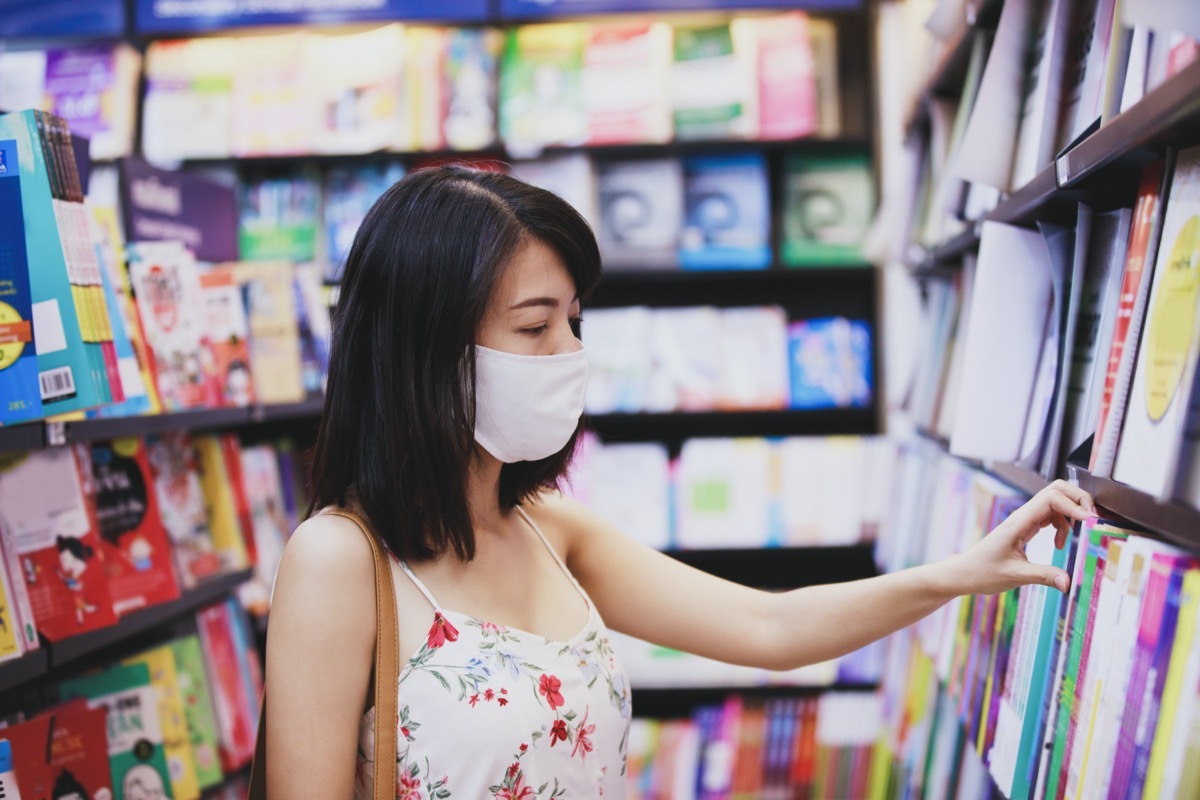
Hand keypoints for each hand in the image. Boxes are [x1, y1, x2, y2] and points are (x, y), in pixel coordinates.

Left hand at [947, 480, 1095, 595]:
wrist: (965, 573)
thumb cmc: (983, 572)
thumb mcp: (1015, 576)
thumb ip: (1043, 576)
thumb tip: (1069, 582)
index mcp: (1019, 522)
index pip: (1051, 498)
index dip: (1073, 505)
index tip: (1089, 521)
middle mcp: (1023, 516)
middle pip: (1055, 491)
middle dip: (1077, 499)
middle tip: (1090, 520)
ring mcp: (1025, 520)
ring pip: (1055, 502)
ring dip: (1071, 515)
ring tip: (1073, 538)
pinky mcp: (1026, 528)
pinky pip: (1050, 516)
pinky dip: (1062, 525)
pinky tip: (1059, 544)